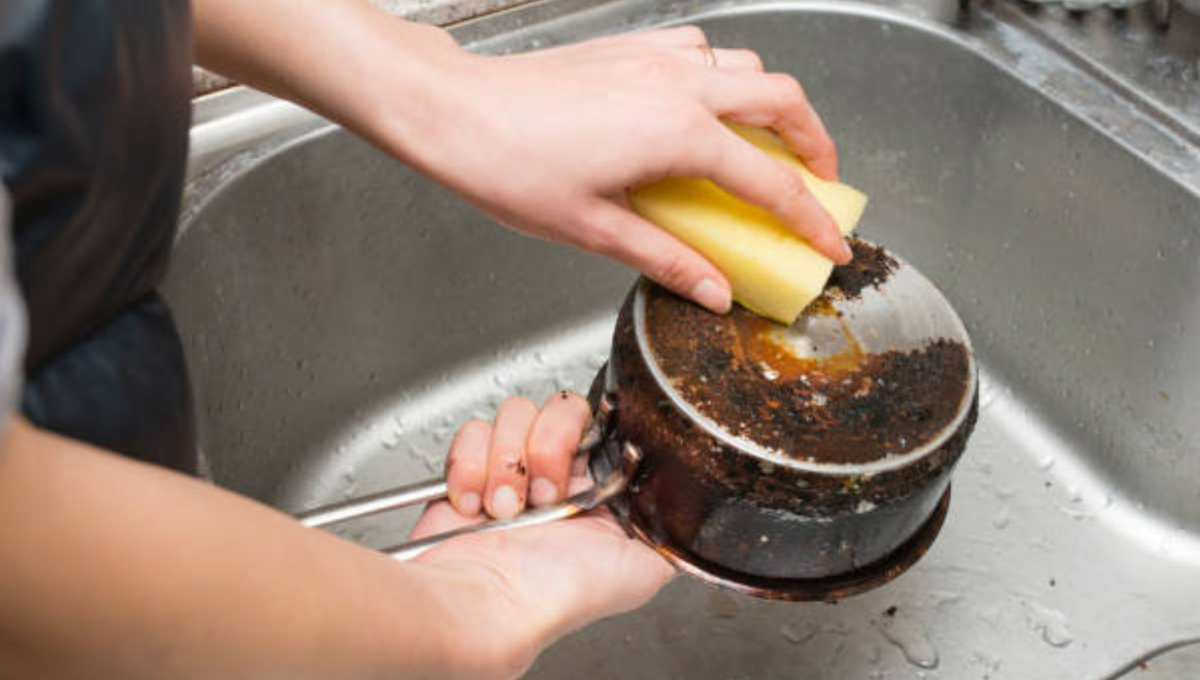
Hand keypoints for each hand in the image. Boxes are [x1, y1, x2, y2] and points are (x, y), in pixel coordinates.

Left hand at [368, 25, 850, 313]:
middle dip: (817, 143)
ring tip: (772, 145)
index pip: (771, 183)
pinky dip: (724, 76)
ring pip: (747, 66)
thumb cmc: (509, 166)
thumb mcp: (593, 229)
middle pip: (783, 101)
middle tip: (821, 183)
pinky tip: (706, 106)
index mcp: (679, 135)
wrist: (454, 109)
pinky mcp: (630, 48)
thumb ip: (666, 259)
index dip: (810, 220)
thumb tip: (713, 292)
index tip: (831, 245)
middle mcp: (679, 85)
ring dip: (773, 104)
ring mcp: (655, 58)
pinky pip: (702, 50)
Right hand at [408, 393, 673, 679]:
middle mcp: (558, 475)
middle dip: (549, 446)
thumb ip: (670, 527)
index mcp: (598, 490)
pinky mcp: (469, 470)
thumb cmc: (559, 594)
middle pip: (561, 409)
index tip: (582, 461)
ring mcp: (512, 470)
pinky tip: (476, 505)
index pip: (604, 425)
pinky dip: (471, 466)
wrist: (492, 604)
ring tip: (505, 508)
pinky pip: (473, 432)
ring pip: (516, 413)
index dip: (591, 433)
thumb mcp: (644, 568)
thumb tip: (688, 504)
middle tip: (544, 493)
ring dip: (508, 461)